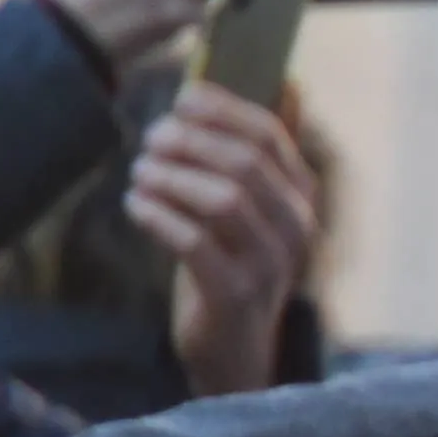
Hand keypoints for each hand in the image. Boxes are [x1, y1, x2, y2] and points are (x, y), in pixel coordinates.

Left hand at [130, 83, 319, 396]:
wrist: (235, 353)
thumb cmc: (234, 266)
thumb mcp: (256, 209)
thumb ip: (268, 154)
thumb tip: (289, 83)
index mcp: (302, 200)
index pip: (270, 137)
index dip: (224, 110)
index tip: (182, 97)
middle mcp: (296, 229)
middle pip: (244, 164)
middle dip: (190, 142)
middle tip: (150, 138)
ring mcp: (269, 263)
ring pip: (221, 199)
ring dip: (171, 177)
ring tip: (139, 172)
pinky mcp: (234, 294)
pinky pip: (193, 241)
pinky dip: (158, 216)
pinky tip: (135, 206)